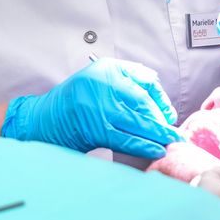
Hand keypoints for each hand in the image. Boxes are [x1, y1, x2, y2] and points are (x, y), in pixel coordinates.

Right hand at [0, 58, 182, 158]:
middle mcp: (103, 85)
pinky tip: (156, 150)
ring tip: (172, 143)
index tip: (168, 114)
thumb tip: (158, 95)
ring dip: (158, 135)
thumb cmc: (75, 98)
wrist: (44, 118)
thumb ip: (127, 77)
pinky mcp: (95, 129)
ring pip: (137, 123)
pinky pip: (125, 139)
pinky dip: (143, 146)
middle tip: (176, 133)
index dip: (160, 101)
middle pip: (143, 103)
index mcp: (106, 69)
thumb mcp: (99, 76)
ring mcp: (99, 108)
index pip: (143, 82)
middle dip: (161, 120)